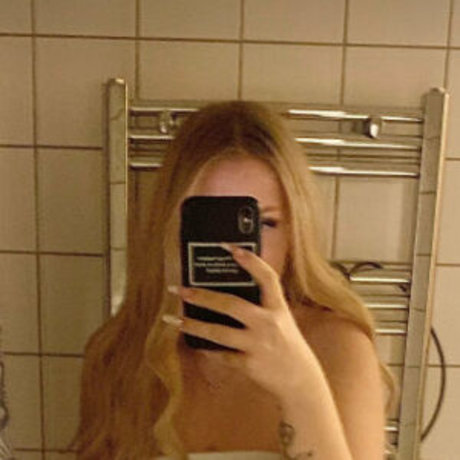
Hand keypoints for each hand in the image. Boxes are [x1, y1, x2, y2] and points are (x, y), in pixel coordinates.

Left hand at [163, 243, 317, 399]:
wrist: (301, 380)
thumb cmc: (287, 344)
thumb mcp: (282, 319)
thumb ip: (261, 306)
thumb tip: (225, 292)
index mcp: (278, 308)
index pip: (267, 278)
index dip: (249, 260)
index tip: (229, 247)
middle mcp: (269, 323)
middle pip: (230, 304)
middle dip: (201, 296)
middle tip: (180, 290)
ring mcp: (259, 344)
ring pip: (218, 332)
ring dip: (193, 325)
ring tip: (172, 319)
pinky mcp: (250, 364)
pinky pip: (222, 355)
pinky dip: (207, 349)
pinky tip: (196, 343)